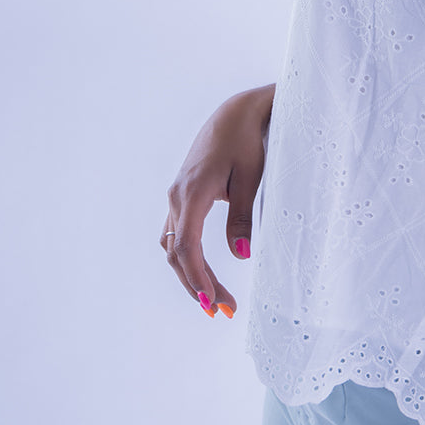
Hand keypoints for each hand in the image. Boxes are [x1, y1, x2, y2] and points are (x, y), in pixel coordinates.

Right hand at [161, 84, 273, 316]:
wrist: (235, 112)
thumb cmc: (247, 141)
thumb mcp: (250, 176)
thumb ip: (242, 216)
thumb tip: (241, 254)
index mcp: (192, 192)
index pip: (187, 246)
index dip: (197, 278)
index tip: (212, 302)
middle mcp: (177, 197)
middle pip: (176, 253)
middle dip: (196, 286)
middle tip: (223, 311)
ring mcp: (176, 197)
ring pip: (173, 247)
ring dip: (190, 275)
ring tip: (215, 301)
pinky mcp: (182, 197)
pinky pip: (176, 235)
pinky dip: (187, 259)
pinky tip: (203, 275)